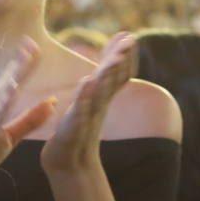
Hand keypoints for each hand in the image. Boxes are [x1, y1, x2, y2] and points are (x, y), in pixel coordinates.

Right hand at [0, 37, 54, 200]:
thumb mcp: (10, 136)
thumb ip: (31, 119)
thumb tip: (53, 101)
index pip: (11, 84)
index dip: (23, 65)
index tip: (33, 45)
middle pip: (6, 85)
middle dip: (19, 65)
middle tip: (31, 43)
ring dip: (11, 80)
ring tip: (24, 63)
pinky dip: (0, 105)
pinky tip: (9, 93)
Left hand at [41, 33, 137, 175]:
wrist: (69, 165)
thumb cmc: (78, 130)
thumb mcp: (92, 103)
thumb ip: (101, 83)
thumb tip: (111, 60)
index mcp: (101, 98)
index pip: (118, 75)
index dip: (125, 57)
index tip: (129, 35)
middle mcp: (98, 106)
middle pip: (114, 80)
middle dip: (122, 60)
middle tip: (130, 40)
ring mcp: (87, 118)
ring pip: (100, 94)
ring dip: (107, 76)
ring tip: (112, 60)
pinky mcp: (72, 129)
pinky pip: (80, 112)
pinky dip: (84, 98)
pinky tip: (86, 83)